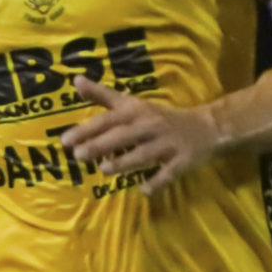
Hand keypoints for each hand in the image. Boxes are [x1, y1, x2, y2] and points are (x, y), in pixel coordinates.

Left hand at [58, 78, 222, 193]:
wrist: (205, 127)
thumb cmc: (160, 117)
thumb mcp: (133, 104)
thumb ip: (103, 95)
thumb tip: (75, 81)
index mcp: (137, 112)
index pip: (108, 120)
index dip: (87, 129)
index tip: (65, 141)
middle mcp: (150, 126)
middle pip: (123, 136)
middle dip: (101, 145)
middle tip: (78, 156)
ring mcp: (168, 144)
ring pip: (144, 154)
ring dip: (125, 162)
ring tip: (105, 169)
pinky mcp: (183, 160)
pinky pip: (168, 173)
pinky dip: (157, 182)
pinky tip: (144, 190)